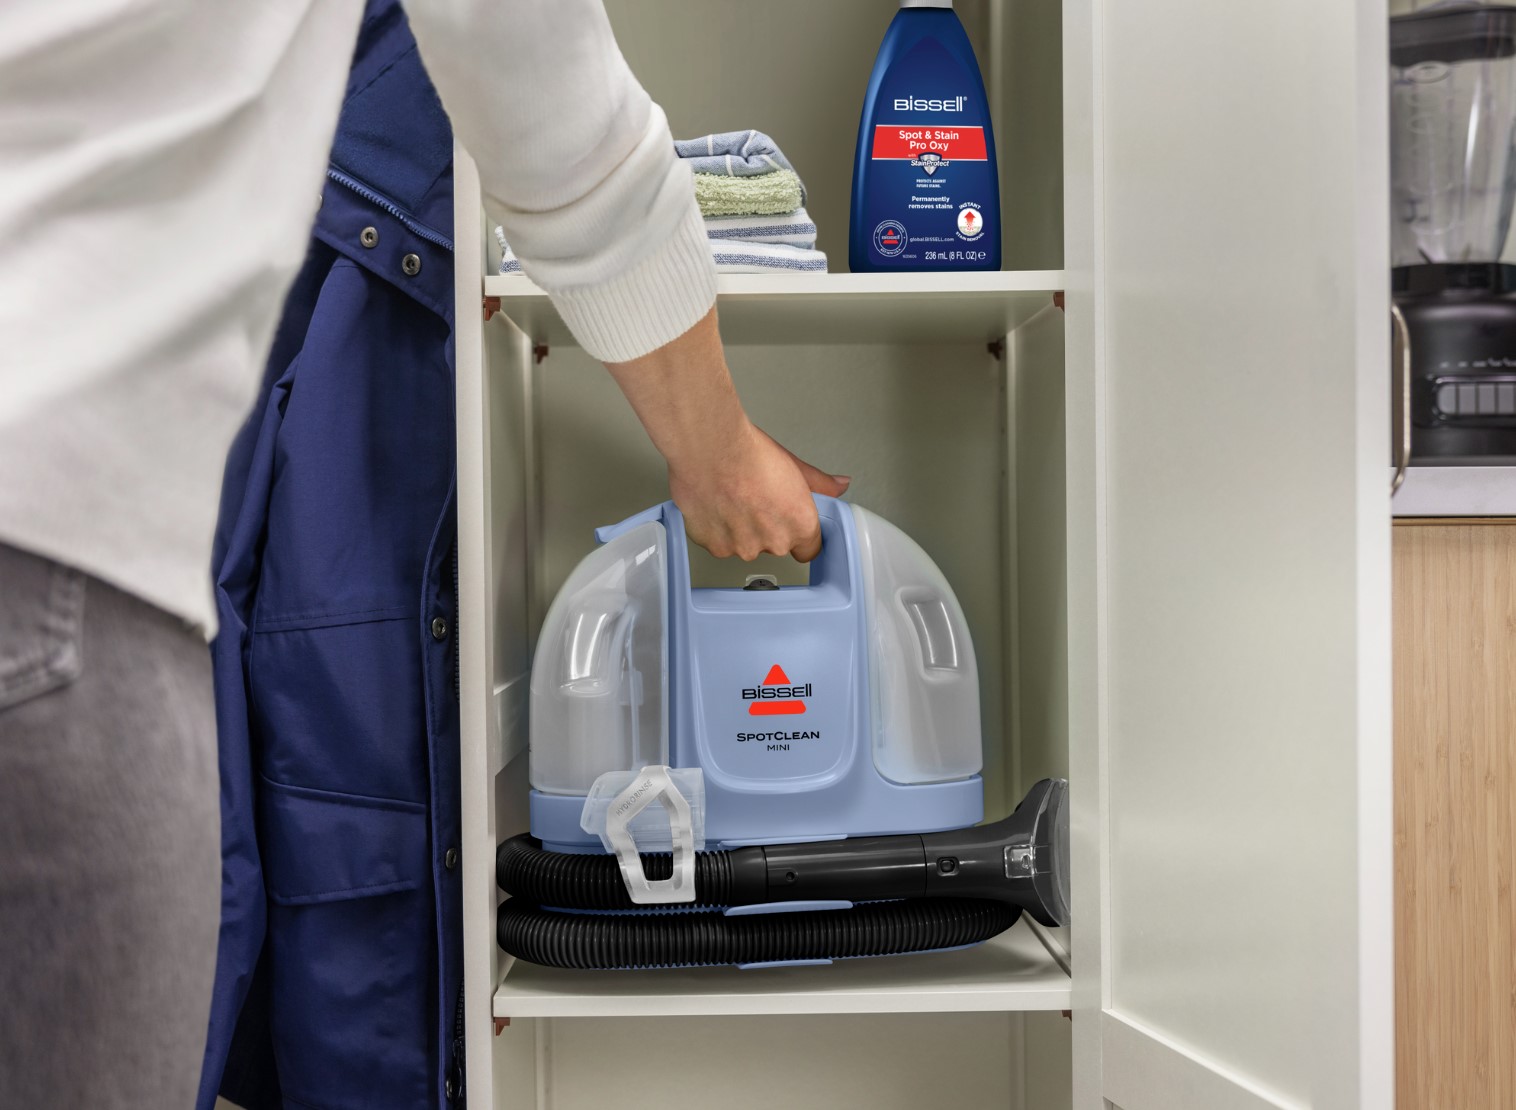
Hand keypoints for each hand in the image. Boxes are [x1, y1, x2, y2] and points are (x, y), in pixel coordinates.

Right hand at [601, 307, 848, 562]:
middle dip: (766, 527)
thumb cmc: (747, 451)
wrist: (709, 446)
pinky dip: (715, 529)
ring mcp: (742, 547)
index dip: (798, 535)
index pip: (809, 549)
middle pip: (773, 545)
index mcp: (799, 525)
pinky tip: (716, 504)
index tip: (788, 523)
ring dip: (739, 529)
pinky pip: (718, 543)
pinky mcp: (713, 546)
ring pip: (744, 544)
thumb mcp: (793, 465)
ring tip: (732, 497)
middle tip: (755, 498)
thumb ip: (820, 483)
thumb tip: (840, 485)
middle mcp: (773, 542)